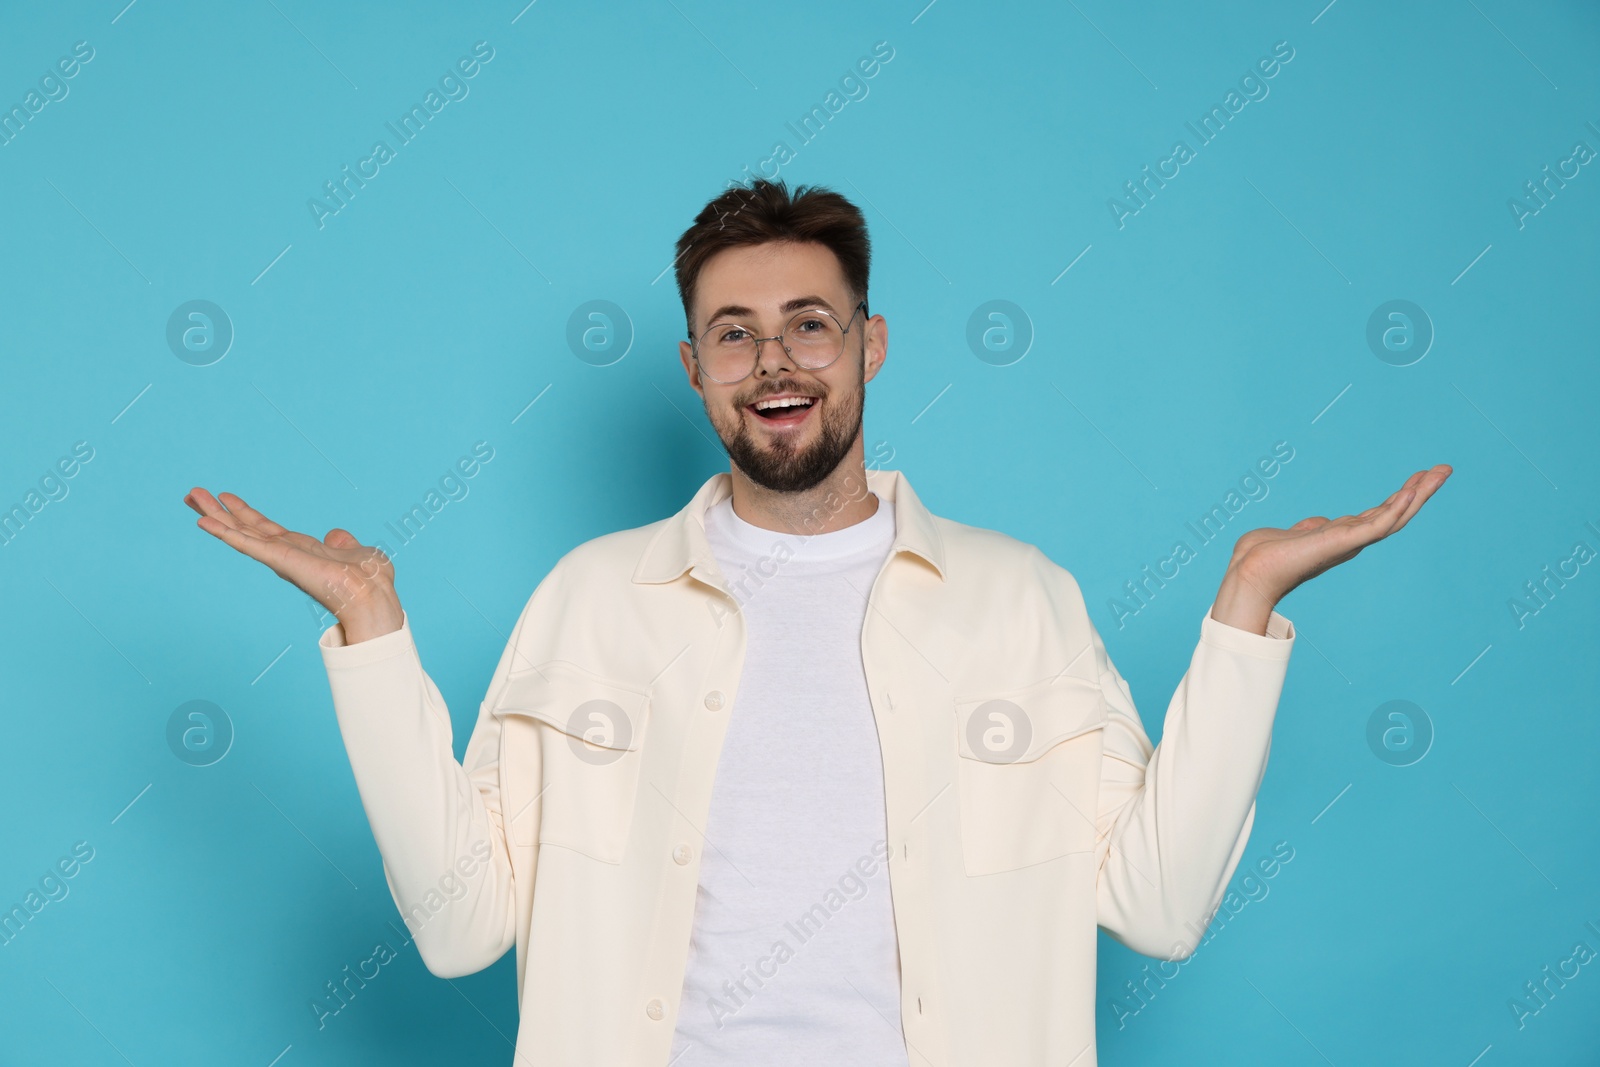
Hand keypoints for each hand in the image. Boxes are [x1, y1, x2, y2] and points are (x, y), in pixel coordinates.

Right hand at [183, 488, 403, 642]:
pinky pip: (247, 544)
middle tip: (193, 493)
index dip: (245, 513)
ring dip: (215, 515)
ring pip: (241, 532)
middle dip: (220, 511)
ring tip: (191, 496)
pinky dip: (225, 532)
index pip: (266, 528)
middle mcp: (286, 553)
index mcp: (302, 550)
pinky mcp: (280, 560)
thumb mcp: (357, 552)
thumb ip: (343, 543)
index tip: (225, 498)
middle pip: (245, 527)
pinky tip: (204, 521)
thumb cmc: (370, 580)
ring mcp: (280, 557)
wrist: (372, 594)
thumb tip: (335, 536)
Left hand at [1210, 464, 1451, 634]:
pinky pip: (1375, 526)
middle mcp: (1352, 541)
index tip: (1422, 476)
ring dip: (1417, 496)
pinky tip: (1410, 494)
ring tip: (1438, 474)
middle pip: (1396, 513)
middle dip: (1421, 491)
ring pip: (1393, 517)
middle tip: (1445, 469)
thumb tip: (1319, 524)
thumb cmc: (1267, 554)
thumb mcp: (1298, 533)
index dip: (1404, 495)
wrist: (1251, 571)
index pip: (1382, 513)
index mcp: (1344, 536)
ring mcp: (1349, 543)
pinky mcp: (1341, 544)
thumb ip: (1314, 528)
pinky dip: (1395, 511)